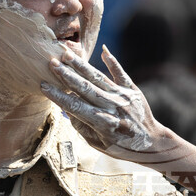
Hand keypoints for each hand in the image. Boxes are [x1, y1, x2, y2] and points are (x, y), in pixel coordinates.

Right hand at [41, 46, 181, 164]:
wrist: (152, 142)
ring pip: (98, 78)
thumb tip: (67, 109)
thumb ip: (82, 127)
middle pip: (85, 88)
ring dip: (81, 66)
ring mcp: (123, 97)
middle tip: (51, 62)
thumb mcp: (98, 144)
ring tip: (66, 54)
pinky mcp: (133, 90)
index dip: (58, 96)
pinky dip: (112, 61)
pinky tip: (103, 49)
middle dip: (67, 75)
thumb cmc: (122, 146)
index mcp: (103, 123)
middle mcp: (113, 107)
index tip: (43, 85)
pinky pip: (120, 73)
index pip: (75, 107)